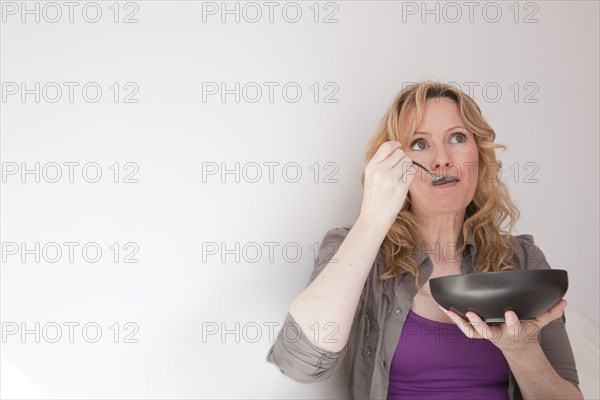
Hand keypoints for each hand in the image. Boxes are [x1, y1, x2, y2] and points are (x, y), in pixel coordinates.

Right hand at [358, 141, 415, 228]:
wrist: (374, 217)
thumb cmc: (374, 198)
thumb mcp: (371, 176)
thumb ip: (380, 163)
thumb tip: (395, 149)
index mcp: (371, 166)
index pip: (386, 146)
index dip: (395, 145)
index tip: (398, 148)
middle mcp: (380, 170)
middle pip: (400, 153)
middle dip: (402, 159)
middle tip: (399, 169)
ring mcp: (390, 178)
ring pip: (408, 161)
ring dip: (407, 167)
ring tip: (401, 177)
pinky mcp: (400, 187)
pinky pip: (412, 172)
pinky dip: (410, 176)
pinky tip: (404, 183)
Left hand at [441, 299, 567, 354]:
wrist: (516, 346)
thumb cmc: (525, 330)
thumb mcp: (539, 322)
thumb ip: (550, 312)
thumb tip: (564, 301)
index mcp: (514, 331)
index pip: (515, 327)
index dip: (512, 321)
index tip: (510, 312)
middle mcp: (498, 334)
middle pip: (487, 332)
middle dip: (480, 324)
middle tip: (472, 314)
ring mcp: (486, 334)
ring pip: (472, 332)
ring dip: (462, 322)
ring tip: (453, 311)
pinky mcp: (477, 332)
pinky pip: (463, 327)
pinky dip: (454, 318)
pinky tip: (445, 307)